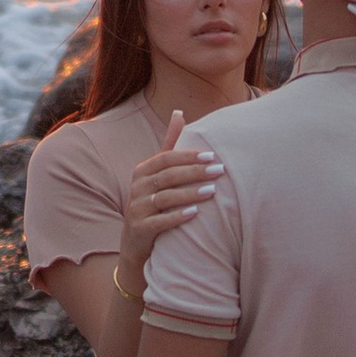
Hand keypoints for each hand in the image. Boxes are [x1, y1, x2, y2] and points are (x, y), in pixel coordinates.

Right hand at [117, 110, 219, 276]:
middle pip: (167, 176)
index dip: (188, 156)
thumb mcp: (158, 174)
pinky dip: (176, 217)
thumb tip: (180, 112)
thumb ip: (170, 145)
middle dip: (194, 172)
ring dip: (189, 193)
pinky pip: (158, 222)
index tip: (213, 156)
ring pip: (164, 198)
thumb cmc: (153, 203)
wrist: (136, 244)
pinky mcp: (140, 230)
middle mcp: (137, 188)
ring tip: (212, 191)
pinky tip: (195, 214)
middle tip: (220, 171)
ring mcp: (137, 209)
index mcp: (143, 172)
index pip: (166, 158)